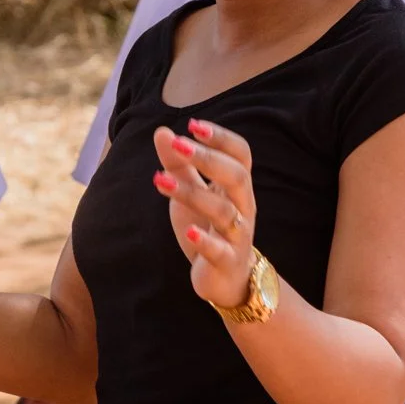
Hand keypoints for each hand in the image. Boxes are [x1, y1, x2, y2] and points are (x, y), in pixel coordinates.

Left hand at [153, 120, 258, 309]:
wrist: (227, 278)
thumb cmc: (208, 226)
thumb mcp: (191, 192)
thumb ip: (178, 164)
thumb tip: (162, 131)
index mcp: (237, 186)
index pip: (240, 154)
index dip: (221, 138)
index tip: (193, 125)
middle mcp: (243, 206)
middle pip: (237, 176)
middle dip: (208, 158)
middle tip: (179, 144)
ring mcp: (237, 235)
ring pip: (223, 211)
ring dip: (193, 194)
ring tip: (161, 180)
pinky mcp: (227, 261)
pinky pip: (220, 250)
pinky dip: (206, 240)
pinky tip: (190, 231)